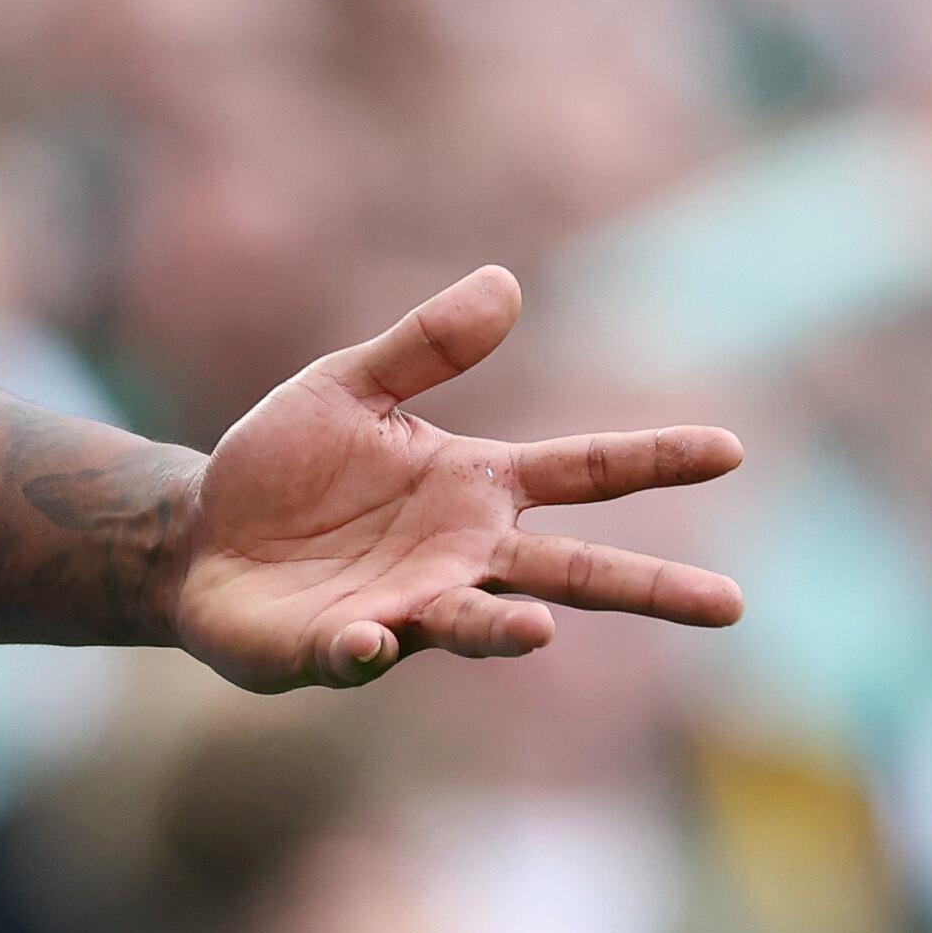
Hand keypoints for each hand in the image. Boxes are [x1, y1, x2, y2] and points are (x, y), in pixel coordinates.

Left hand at [175, 267, 743, 693]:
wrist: (200, 534)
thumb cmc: (288, 465)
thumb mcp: (348, 387)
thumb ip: (427, 346)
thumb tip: (503, 280)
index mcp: (476, 489)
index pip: (583, 473)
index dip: (654, 460)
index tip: (731, 448)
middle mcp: (461, 559)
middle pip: (571, 574)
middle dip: (647, 589)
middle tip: (728, 605)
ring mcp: (406, 609)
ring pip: (474, 626)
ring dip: (504, 631)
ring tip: (538, 633)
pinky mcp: (335, 646)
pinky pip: (359, 652)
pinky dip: (364, 647)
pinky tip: (366, 638)